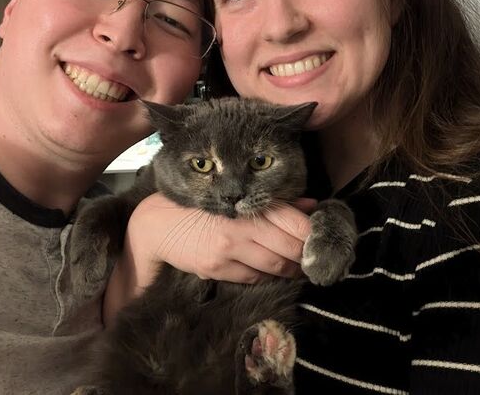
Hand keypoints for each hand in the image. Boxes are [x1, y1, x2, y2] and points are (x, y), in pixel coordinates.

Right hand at [129, 193, 314, 284]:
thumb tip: (309, 206)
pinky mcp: (217, 267)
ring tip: (298, 268)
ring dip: (291, 270)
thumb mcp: (236, 200)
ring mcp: (228, 249)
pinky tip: (271, 273)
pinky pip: (253, 278)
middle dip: (305, 255)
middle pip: (289, 246)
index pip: (293, 221)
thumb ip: (275, 204)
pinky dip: (267, 277)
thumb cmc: (202, 209)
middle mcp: (240, 225)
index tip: (320, 240)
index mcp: (248, 205)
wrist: (159, 224)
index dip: (312, 234)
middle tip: (314, 258)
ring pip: (275, 265)